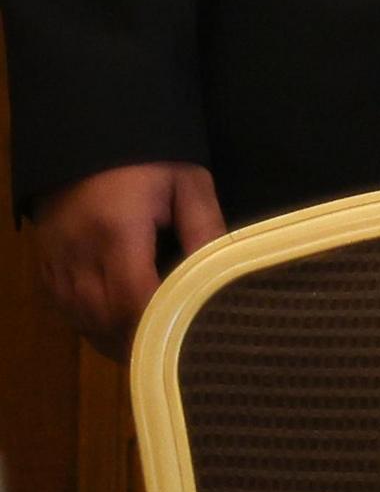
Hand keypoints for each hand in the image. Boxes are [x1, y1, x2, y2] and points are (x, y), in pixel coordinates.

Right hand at [31, 161, 223, 352]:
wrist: (87, 140)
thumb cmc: (147, 159)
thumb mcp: (187, 183)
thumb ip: (205, 228)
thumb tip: (222, 274)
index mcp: (116, 232)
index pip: (133, 298)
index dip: (158, 325)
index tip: (186, 338)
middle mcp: (79, 254)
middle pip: (106, 319)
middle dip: (140, 340)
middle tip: (176, 351)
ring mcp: (56, 265)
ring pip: (84, 322)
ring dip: (117, 339)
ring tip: (152, 347)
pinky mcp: (46, 269)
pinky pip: (68, 313)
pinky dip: (95, 327)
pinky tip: (121, 330)